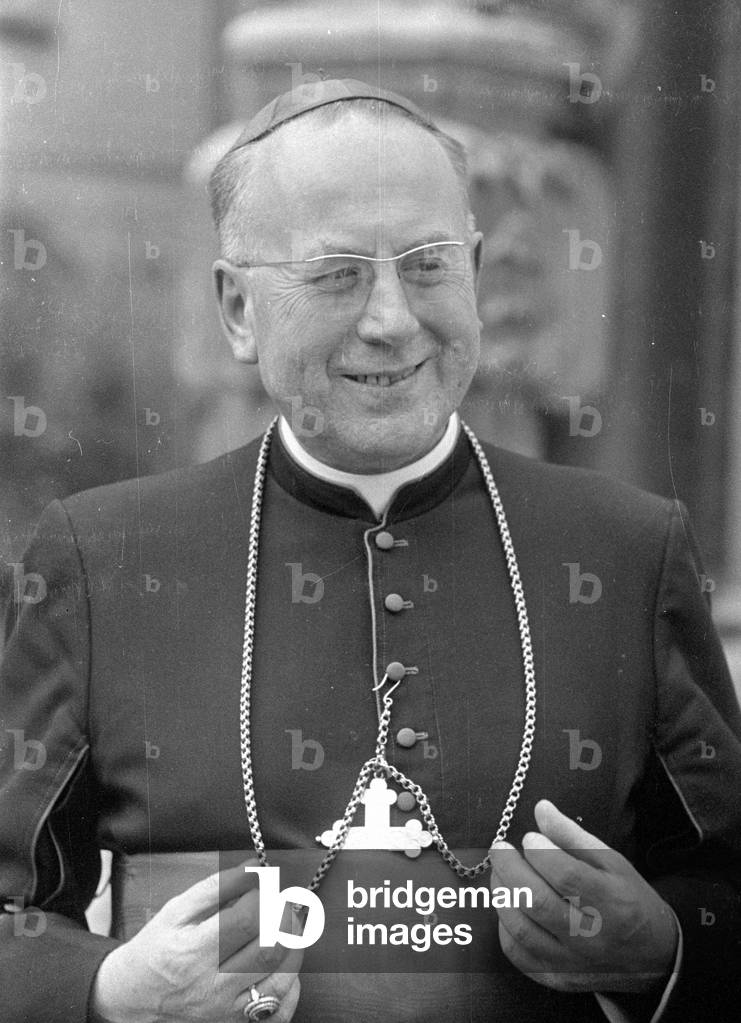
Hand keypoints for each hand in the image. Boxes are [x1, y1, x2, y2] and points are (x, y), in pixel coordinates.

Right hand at [91, 859, 301, 1022]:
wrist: (133, 996)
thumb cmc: (156, 948)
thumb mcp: (178, 909)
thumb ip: (218, 886)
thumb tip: (255, 867)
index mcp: (194, 952)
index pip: (246, 920)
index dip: (263, 896)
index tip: (265, 883)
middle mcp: (212, 986)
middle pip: (268, 950)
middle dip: (284, 918)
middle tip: (283, 901)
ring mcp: (226, 1010)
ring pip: (280, 980)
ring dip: (293, 947)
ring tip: (288, 926)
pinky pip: (277, 1011)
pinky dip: (292, 986)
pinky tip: (286, 963)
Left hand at [489, 800, 677, 994]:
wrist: (654, 957)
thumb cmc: (630, 901)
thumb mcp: (613, 862)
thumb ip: (574, 836)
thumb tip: (541, 809)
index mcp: (612, 904)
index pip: (566, 876)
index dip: (541, 853)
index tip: (529, 838)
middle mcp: (591, 939)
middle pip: (537, 901)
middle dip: (509, 869)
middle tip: (500, 849)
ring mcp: (572, 964)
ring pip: (521, 929)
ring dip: (501, 894)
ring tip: (500, 873)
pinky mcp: (558, 979)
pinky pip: (518, 954)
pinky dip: (504, 926)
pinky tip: (509, 905)